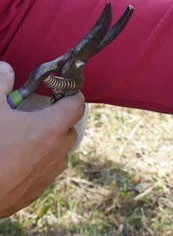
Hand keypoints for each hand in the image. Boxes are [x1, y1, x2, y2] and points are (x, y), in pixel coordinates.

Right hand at [0, 61, 84, 217]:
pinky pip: (46, 172)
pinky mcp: (35, 191)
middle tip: (38, 114)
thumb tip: (6, 69)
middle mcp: (57, 151)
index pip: (76, 105)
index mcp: (51, 128)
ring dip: (51, 143)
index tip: (62, 91)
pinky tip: (18, 160)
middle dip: (59, 120)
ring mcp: (48, 174)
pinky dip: (39, 163)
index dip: (71, 95)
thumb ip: (0, 85)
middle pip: (69, 130)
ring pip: (60, 153)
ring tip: (27, 138)